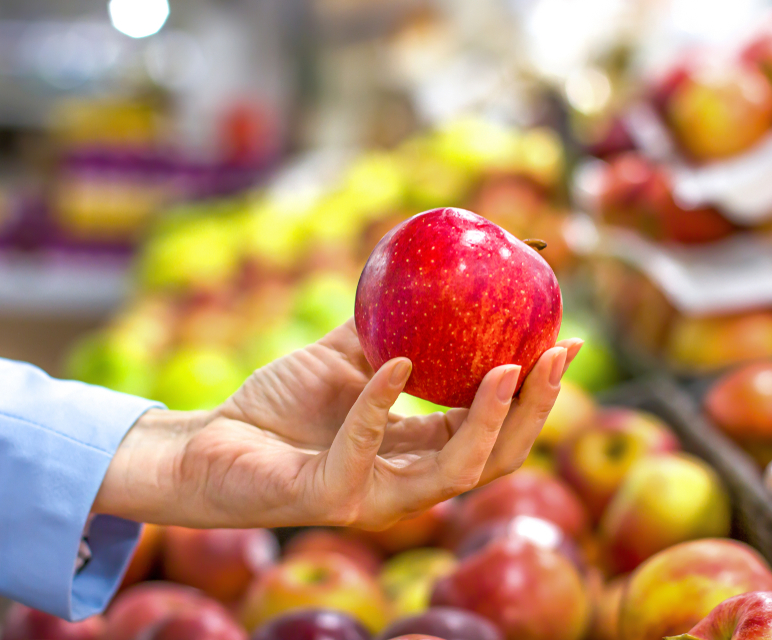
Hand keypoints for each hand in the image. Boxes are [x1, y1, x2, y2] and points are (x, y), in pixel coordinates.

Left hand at [94, 320, 581, 528]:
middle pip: (496, 455)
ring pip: (456, 469)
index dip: (535, 391)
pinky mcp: (330, 496)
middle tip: (559, 353)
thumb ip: (383, 331)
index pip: (493, 428)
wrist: (205, 446)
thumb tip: (427, 275)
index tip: (566, 340)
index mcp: (417, 450)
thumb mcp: (341, 360)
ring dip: (490, 417)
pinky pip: (366, 448)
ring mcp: (374, 495)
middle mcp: (407, 481)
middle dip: (535, 407)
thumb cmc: (274, 409)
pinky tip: (396, 363)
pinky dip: (384, 402)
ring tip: (510, 367)